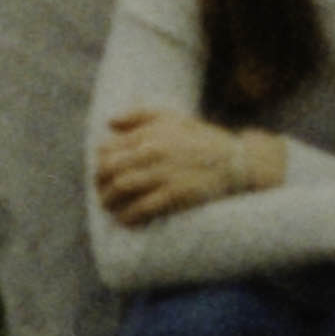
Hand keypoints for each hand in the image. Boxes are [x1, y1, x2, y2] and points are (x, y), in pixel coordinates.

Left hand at [94, 105, 258, 224]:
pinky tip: (125, 220)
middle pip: (109, 169)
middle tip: (103, 194)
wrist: (235, 162)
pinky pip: (141, 208)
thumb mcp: (172, 117)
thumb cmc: (199, 139)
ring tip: (110, 208)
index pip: (108, 149)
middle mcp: (153, 151)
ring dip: (109, 202)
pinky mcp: (175, 194)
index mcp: (149, 133)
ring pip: (121, 188)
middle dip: (100, 184)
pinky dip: (127, 216)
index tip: (103, 174)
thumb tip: (109, 124)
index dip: (99, 163)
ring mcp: (164, 173)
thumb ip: (138, 116)